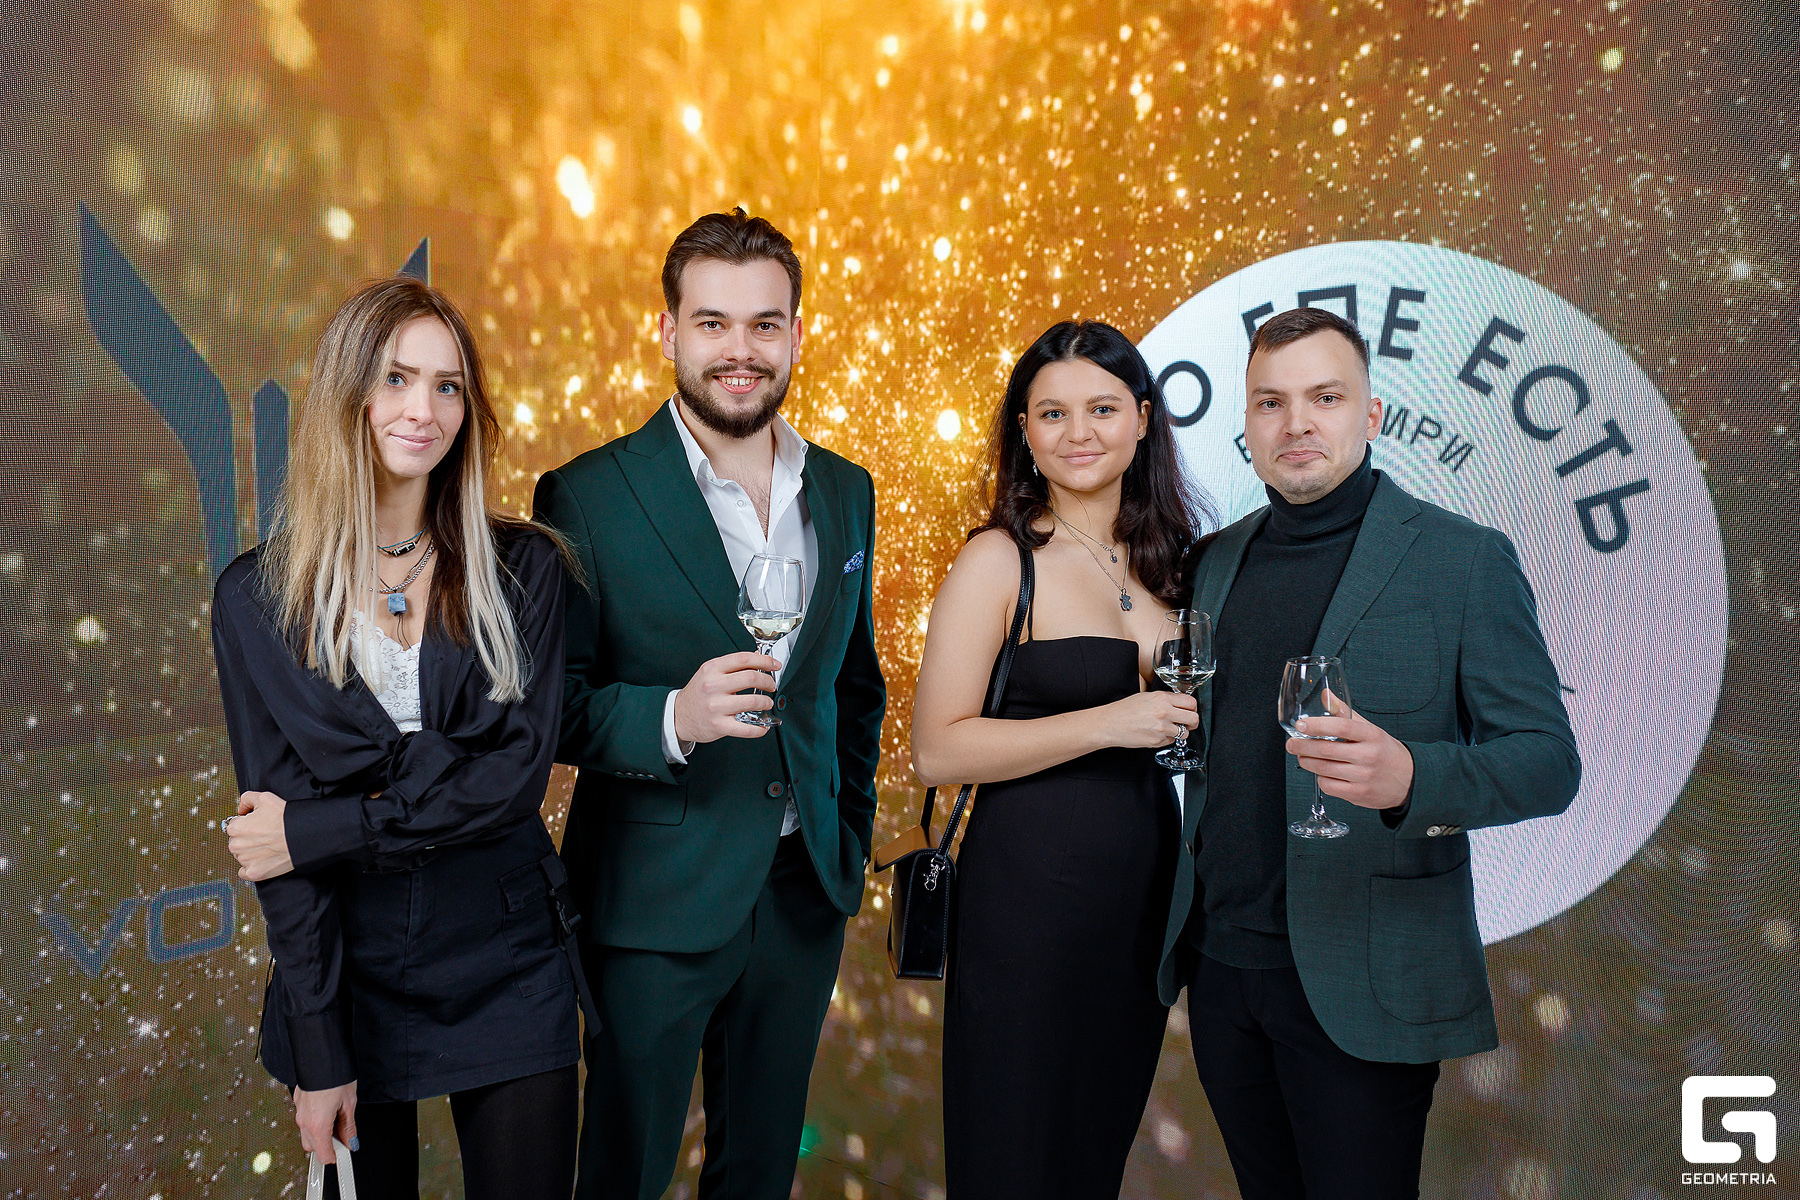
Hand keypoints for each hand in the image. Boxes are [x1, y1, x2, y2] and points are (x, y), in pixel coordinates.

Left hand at [227, 791, 292, 880]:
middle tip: (265, 835)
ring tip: (268, 846)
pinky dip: (252, 867)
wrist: (302, 836)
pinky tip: (263, 859)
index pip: (235, 826)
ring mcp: (245, 861)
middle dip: (248, 839)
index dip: (248, 824)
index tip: (259, 825)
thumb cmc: (285, 818)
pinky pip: (245, 872)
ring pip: (241, 856)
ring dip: (251, 852)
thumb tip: (241, 808)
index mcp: (235, 828)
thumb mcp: (265, 797)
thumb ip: (246, 799)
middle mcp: (236, 845)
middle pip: (237, 842)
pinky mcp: (254, 873)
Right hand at [294, 1081, 357, 1164]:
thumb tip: (351, 1141)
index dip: (335, 1156)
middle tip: (342, 1134)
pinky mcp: (297, 1102)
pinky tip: (326, 1107)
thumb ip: (348, 1126)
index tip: (343, 1154)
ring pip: (306, 1133)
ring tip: (336, 1116)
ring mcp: (298, 1111)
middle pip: (312, 1146)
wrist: (321, 1054)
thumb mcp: (349, 1103)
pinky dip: (313, 1119)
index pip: (323, 1154)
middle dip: (325, 1145)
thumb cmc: (336, 1076)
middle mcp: (304, 1121)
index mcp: (318, 1124)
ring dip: (319, 1132)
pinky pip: (303, 1119)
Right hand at [673, 652, 781, 743]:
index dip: (764, 661)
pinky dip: (760, 728)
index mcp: (712, 669)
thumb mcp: (709, 672)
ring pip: (753, 701)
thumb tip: (758, 659)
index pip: (744, 659)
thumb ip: (732, 666)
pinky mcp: (719, 725)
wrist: (678, 715)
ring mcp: (716, 706)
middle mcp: (713, 686)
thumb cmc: (697, 694)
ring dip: (766, 702)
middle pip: (751, 678)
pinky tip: (763, 726)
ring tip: (766, 703)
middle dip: (768, 682)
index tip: (774, 665)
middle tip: (771, 686)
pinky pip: (746, 728)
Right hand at [1100, 690, 1198, 749]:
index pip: (1191, 702)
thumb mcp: (1146, 697)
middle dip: (1192, 721)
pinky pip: (1171, 741)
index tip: (1190, 710)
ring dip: (1180, 732)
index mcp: (1162, 699)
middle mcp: (1164, 713)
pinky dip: (1167, 738)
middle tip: (1187, 722)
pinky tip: (1157, 733)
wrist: (1110, 724)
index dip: (1192, 707)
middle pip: (1193, 719)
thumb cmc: (1125, 710)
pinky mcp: (1157, 741)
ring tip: (1168, 728)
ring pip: (1184, 733)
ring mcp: (1162, 729)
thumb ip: (1165, 699)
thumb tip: (1181, 704)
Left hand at [1288, 708, 1414, 809]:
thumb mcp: (1368, 729)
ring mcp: (1364, 777)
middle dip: (1303, 746)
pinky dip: (1319, 778)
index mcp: (1372, 735)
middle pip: (1327, 750)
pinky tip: (1321, 772)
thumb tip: (1325, 695)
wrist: (1409, 779)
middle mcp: (1369, 756)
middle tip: (1291, 744)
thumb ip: (1344, 712)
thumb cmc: (1383, 751)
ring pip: (1324, 769)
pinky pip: (1329, 786)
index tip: (1301, 725)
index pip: (1341, 727)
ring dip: (1307, 762)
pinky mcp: (1359, 794)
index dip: (1317, 725)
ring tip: (1302, 756)